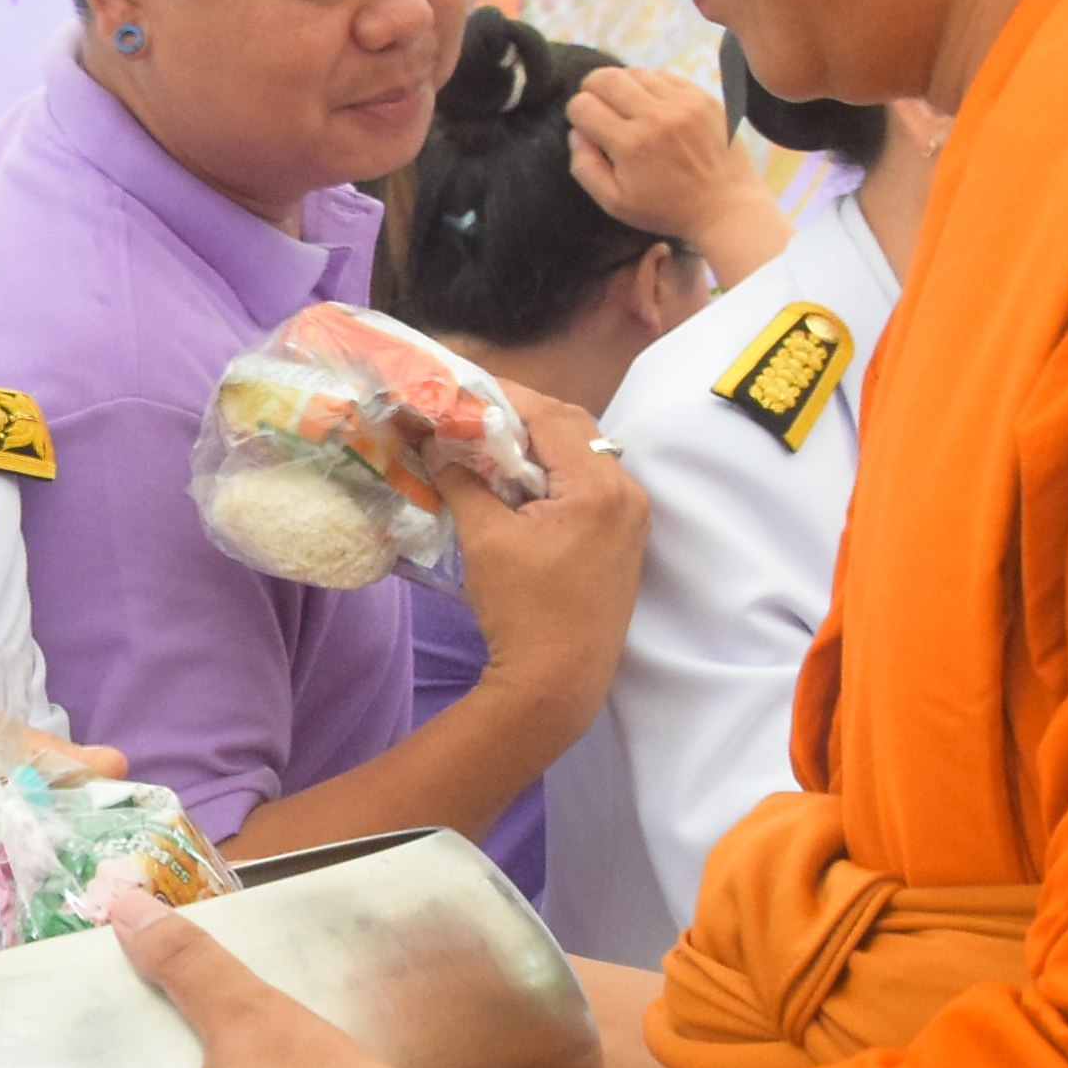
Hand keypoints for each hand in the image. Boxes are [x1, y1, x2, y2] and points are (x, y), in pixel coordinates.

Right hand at [445, 382, 649, 728]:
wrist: (559, 682)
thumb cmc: (522, 610)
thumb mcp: (485, 538)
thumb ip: (463, 480)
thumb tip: (436, 443)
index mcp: (597, 486)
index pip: (549, 414)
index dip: (503, 394)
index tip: (462, 385)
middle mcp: (626, 491)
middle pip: (572, 428)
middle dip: (521, 415)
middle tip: (472, 412)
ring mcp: (631, 516)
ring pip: (583, 455)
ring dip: (538, 444)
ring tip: (489, 445)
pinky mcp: (624, 538)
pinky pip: (590, 485)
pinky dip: (554, 474)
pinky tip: (519, 483)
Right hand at [569, 61, 785, 282]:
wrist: (725, 206)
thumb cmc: (667, 209)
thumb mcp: (615, 203)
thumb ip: (585, 167)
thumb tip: (576, 132)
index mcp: (630, 145)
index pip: (583, 105)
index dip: (576, 113)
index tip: (586, 125)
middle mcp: (656, 117)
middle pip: (606, 78)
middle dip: (592, 88)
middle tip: (597, 104)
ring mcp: (683, 103)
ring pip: (635, 72)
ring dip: (622, 85)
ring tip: (627, 106)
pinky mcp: (703, 97)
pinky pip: (664, 75)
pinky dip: (651, 85)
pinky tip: (653, 105)